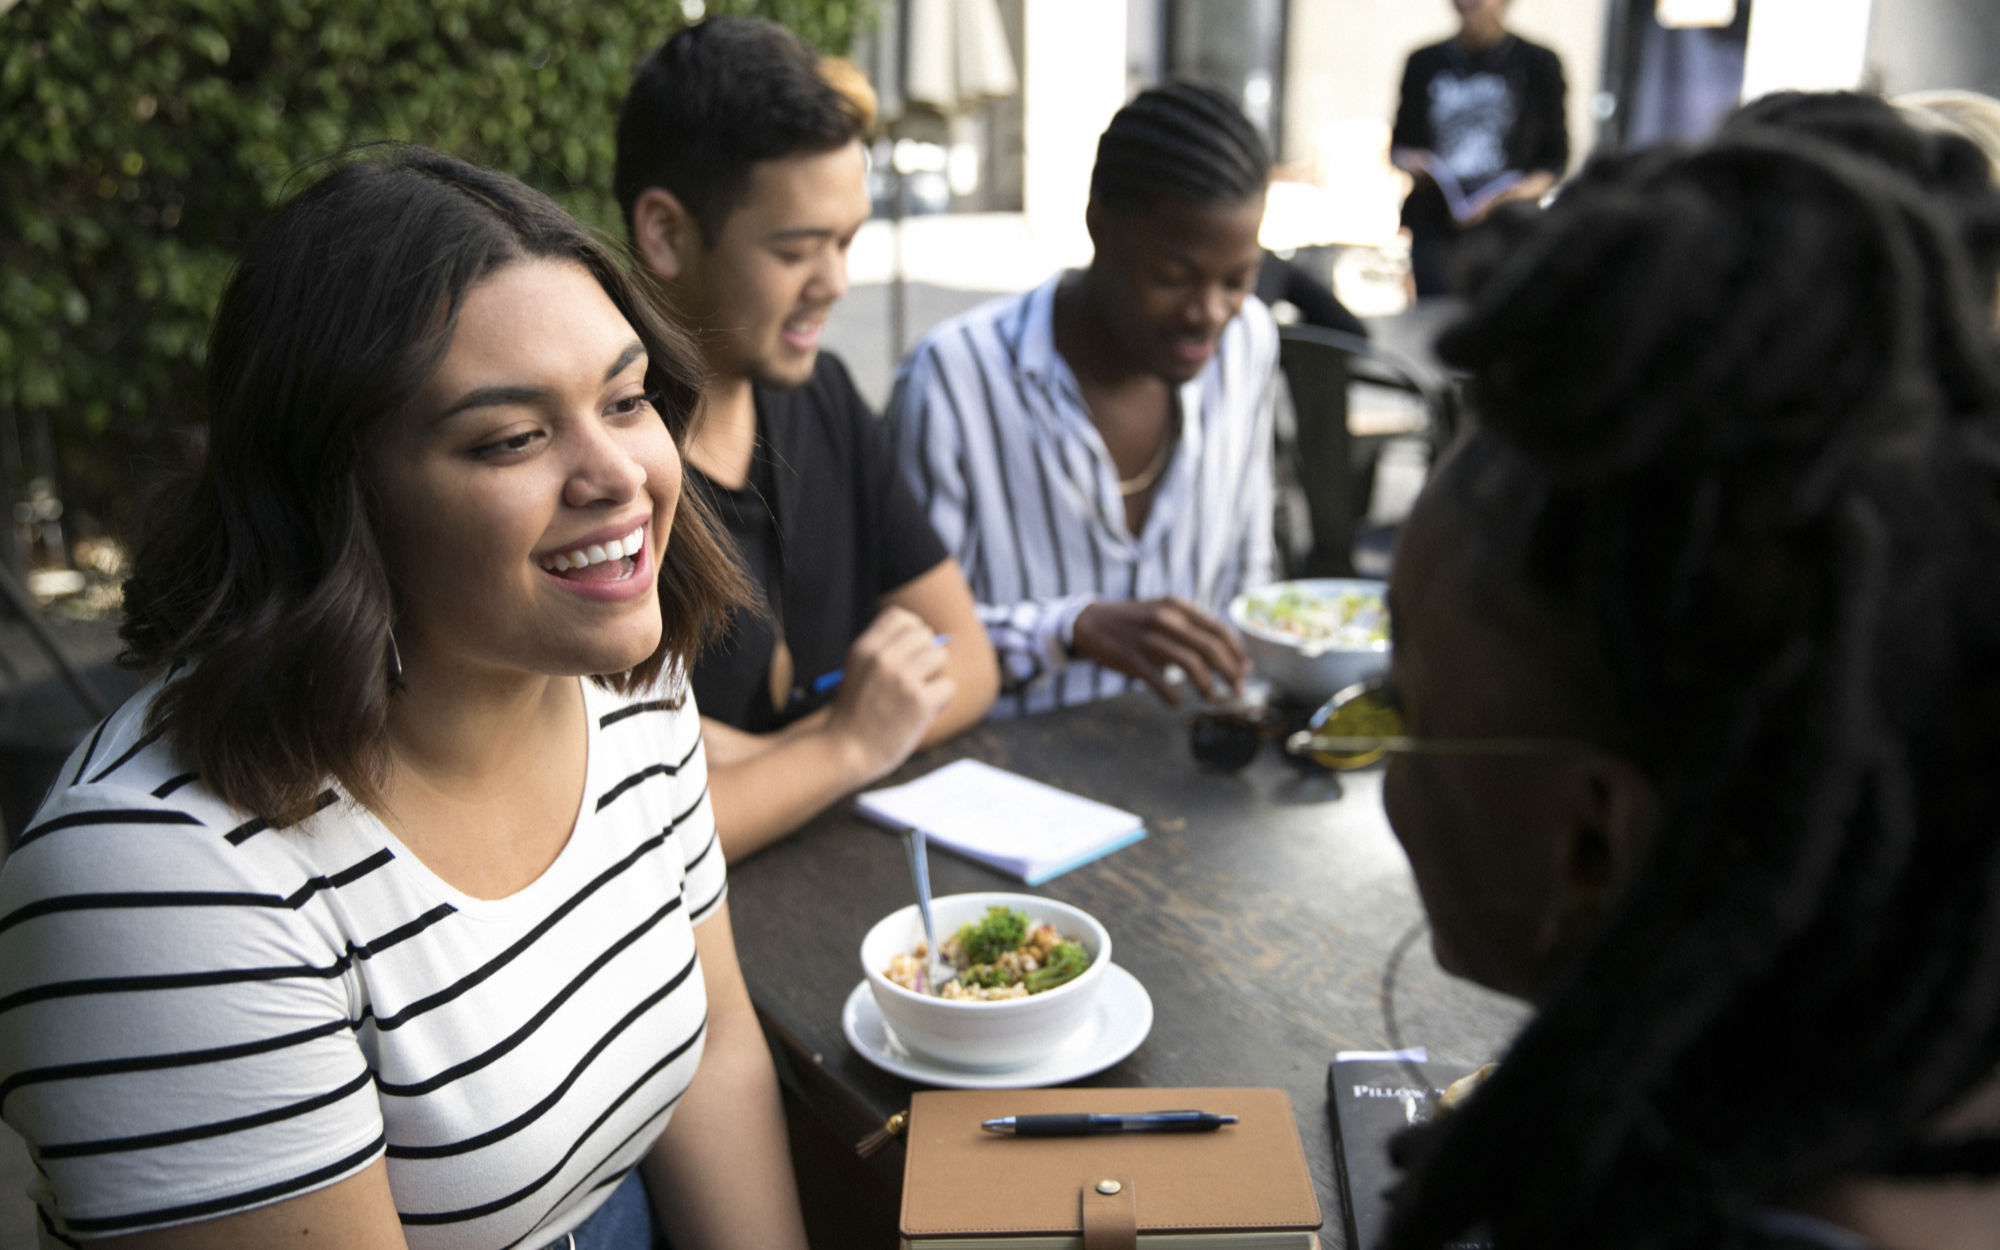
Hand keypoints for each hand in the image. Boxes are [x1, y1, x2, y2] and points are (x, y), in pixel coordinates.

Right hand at [826, 606, 955, 780]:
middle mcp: (882, 658)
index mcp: (864, 648)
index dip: (911, 633)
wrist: (844, 752)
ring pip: (940, 656)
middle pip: (925, 636)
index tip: (908, 655)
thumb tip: (939, 641)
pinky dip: (941, 700)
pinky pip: (948, 686)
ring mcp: (902, 679)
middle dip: (925, 657)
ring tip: (920, 696)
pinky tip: (924, 712)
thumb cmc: (855, 713)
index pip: (902, 618)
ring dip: (936, 676)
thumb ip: (888, 652)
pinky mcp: (919, 702)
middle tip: (914, 682)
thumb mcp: (859, 671)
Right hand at [1069, 597, 1248, 705]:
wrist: (1090, 621)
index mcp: (1178, 607)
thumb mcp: (1165, 613)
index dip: (1237, 653)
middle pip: (1210, 648)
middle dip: (1230, 673)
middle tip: (1238, 690)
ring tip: (1213, 699)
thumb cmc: (1136, 622)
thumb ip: (1192, 630)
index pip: (1219, 630)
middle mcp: (1166, 619)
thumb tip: (1228, 658)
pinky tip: (1177, 702)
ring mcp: (1148, 639)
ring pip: (1190, 664)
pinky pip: (1160, 681)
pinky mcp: (1131, 659)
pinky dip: (1173, 696)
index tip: (1245, 671)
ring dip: (1208, 687)